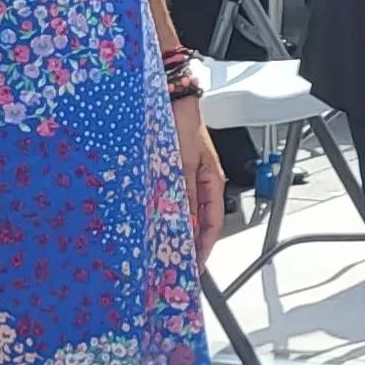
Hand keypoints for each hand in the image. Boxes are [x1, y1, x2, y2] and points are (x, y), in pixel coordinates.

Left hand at [177, 96, 221, 258]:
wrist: (171, 100)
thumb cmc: (184, 125)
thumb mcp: (185, 163)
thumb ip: (185, 193)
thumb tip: (186, 223)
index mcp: (212, 183)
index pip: (213, 223)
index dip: (205, 246)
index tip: (195, 265)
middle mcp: (199, 183)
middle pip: (198, 221)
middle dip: (188, 242)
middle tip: (175, 262)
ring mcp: (184, 179)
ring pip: (181, 212)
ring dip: (173, 228)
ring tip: (161, 247)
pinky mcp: (169, 173)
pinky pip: (168, 199)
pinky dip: (161, 212)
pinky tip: (151, 220)